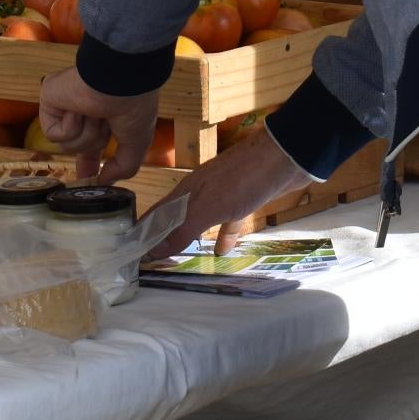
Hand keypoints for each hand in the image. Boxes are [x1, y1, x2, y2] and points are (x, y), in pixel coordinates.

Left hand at [38, 67, 163, 181]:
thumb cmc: (134, 104)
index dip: (89, 165)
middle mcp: (84, 111)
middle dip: (90, 147)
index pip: (91, 147)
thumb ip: (124, 167)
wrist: (119, 81)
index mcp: (104, 118)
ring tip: (96, 113)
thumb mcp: (138, 142)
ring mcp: (65, 106)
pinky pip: (56, 134)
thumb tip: (105, 182)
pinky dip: (71, 126)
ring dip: (87, 134)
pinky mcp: (49, 101)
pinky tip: (80, 109)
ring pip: (69, 145)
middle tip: (104, 123)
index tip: (89, 181)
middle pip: (79, 148)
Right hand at [143, 127, 316, 259]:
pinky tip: (223, 251)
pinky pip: (229, 220)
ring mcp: (223, 194)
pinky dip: (224, 235)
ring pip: (200, 220)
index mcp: (186, 191)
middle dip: (163, 238)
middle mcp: (200, 191)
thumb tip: (152, 251)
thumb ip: (182, 229)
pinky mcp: (244, 198)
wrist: (286, 157)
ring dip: (190, 237)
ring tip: (180, 258)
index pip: (156, 215)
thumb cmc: (243, 180)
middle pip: (175, 218)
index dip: (143, 234)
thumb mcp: (209, 207)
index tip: (132, 257)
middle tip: (153, 262)